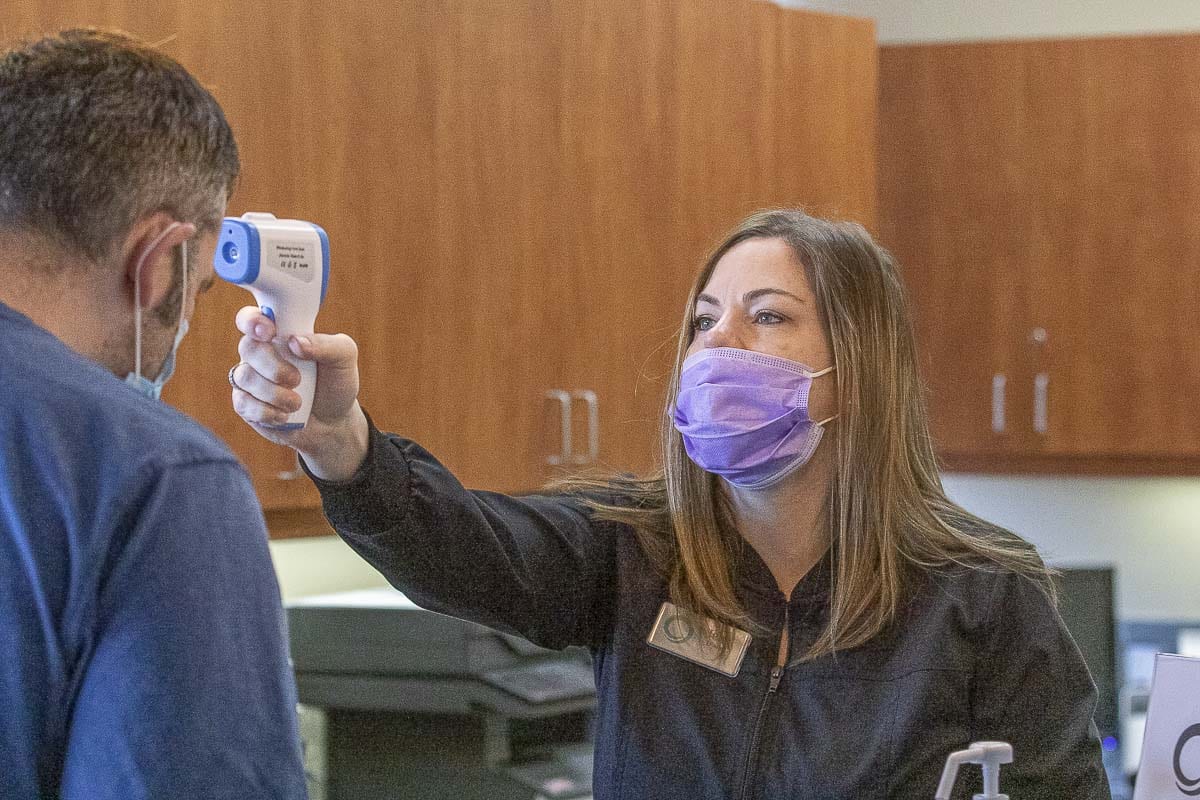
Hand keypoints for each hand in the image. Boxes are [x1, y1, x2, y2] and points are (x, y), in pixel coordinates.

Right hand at [231, 307, 368, 480]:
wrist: (334, 423)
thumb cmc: (336, 383)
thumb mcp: (344, 358)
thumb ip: (327, 344)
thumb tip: (295, 341)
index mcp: (280, 335)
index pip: (251, 318)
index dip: (253, 321)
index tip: (269, 333)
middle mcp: (260, 354)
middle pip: (247, 347)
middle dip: (272, 366)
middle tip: (297, 379)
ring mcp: (251, 379)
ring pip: (244, 376)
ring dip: (274, 393)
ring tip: (297, 403)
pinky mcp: (246, 405)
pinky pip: (242, 403)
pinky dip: (266, 411)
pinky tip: (284, 416)